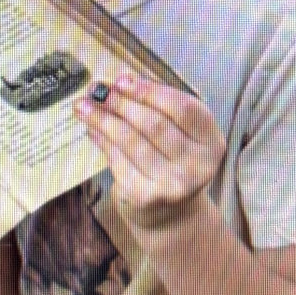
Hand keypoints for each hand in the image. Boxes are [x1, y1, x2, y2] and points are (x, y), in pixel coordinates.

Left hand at [74, 74, 225, 238]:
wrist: (171, 214)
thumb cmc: (173, 161)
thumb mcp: (180, 133)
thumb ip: (159, 106)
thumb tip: (122, 81)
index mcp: (211, 142)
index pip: (183, 108)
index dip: (150, 91)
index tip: (122, 80)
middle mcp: (197, 165)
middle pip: (154, 124)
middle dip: (121, 103)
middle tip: (97, 89)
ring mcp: (172, 184)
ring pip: (131, 141)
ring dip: (103, 120)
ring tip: (84, 106)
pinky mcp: (145, 197)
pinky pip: (119, 160)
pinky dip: (103, 141)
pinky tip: (92, 129)